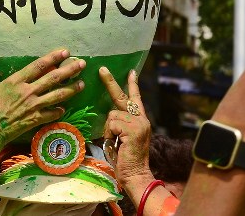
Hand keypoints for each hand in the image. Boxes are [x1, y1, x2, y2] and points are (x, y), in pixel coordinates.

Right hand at [0, 49, 85, 149]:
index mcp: (16, 81)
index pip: (38, 66)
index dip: (53, 57)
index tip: (65, 52)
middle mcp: (28, 92)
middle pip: (53, 78)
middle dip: (69, 70)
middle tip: (82, 64)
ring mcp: (34, 106)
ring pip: (57, 95)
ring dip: (71, 89)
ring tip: (82, 84)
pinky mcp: (35, 120)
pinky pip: (51, 114)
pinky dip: (59, 111)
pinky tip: (64, 108)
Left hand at [99, 67, 152, 185]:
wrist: (135, 175)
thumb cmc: (126, 159)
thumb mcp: (122, 138)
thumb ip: (119, 125)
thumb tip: (110, 116)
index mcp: (140, 121)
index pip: (136, 99)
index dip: (133, 85)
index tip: (132, 71)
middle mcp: (142, 119)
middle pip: (122, 97)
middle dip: (110, 82)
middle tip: (102, 69)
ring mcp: (139, 123)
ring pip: (112, 114)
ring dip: (109, 129)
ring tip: (115, 141)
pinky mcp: (133, 129)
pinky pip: (112, 124)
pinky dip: (110, 134)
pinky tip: (117, 143)